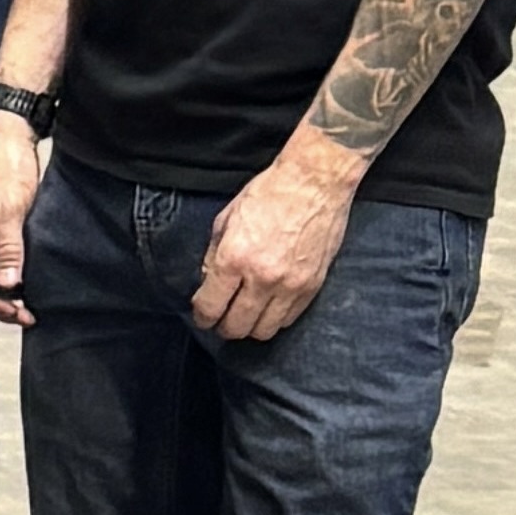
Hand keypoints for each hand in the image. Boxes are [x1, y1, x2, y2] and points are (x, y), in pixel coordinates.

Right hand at [0, 116, 45, 327]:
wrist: (9, 137)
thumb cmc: (6, 170)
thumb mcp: (9, 210)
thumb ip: (8, 248)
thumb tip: (8, 285)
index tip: (17, 313)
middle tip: (28, 316)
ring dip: (4, 292)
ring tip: (29, 306)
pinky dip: (8, 276)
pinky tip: (25, 283)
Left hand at [192, 147, 359, 341]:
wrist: (313, 184)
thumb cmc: (267, 194)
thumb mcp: (226, 219)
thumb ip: (213, 255)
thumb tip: (207, 282)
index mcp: (234, 258)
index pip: (211, 306)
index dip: (202, 317)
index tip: (202, 317)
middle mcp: (262, 278)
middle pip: (238, 326)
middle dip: (224, 327)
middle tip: (220, 320)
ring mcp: (291, 286)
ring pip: (265, 330)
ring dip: (250, 327)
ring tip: (244, 316)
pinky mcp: (312, 287)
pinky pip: (289, 319)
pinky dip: (275, 319)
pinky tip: (267, 308)